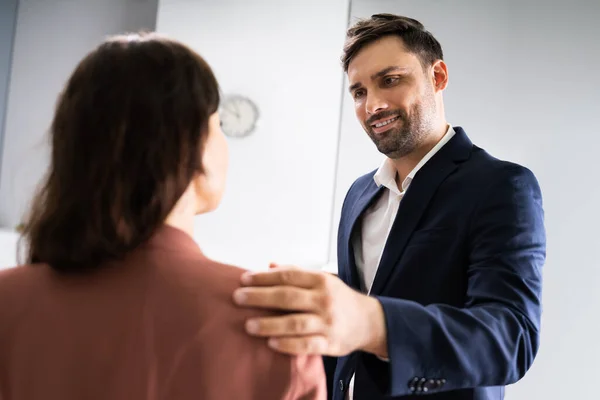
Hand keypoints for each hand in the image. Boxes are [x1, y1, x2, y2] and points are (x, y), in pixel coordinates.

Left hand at [232, 264, 387, 356]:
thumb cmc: (338, 299)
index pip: (288, 275)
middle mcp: (324, 300)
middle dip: (260, 297)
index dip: (264, 277)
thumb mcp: (321, 280)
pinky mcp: (330, 343)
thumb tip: (268, 264)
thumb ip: (295, 273)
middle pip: (288, 297)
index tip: (244, 279)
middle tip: (238, 297)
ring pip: (295, 322)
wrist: (369, 321)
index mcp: (320, 280)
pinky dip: (288, 345)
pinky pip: (307, 345)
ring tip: (248, 324)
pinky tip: (270, 343)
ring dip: (270, 324)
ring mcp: (327, 322)